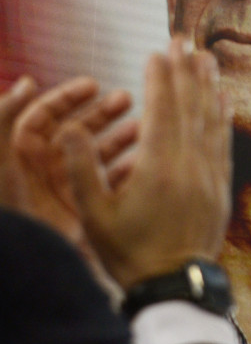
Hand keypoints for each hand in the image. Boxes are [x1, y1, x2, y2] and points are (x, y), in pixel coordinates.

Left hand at [0, 75, 134, 254]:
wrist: (24, 260)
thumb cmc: (10, 210)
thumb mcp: (0, 159)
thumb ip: (5, 116)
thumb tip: (28, 82)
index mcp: (21, 153)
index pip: (45, 114)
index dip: (68, 96)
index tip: (95, 85)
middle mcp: (43, 168)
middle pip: (75, 130)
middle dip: (100, 112)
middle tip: (128, 98)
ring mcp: (64, 189)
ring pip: (95, 154)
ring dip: (118, 137)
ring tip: (142, 127)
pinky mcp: (82, 210)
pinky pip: (108, 184)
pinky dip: (126, 171)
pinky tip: (143, 161)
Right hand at [61, 38, 233, 289]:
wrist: (174, 286)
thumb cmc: (128, 252)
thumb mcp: (93, 214)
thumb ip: (82, 169)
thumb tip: (69, 128)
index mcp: (158, 166)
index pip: (161, 109)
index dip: (160, 77)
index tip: (158, 50)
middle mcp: (190, 163)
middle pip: (190, 105)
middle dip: (186, 69)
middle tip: (184, 38)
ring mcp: (210, 173)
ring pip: (212, 119)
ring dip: (209, 85)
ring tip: (206, 56)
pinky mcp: (221, 186)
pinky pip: (224, 141)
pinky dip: (224, 115)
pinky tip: (224, 98)